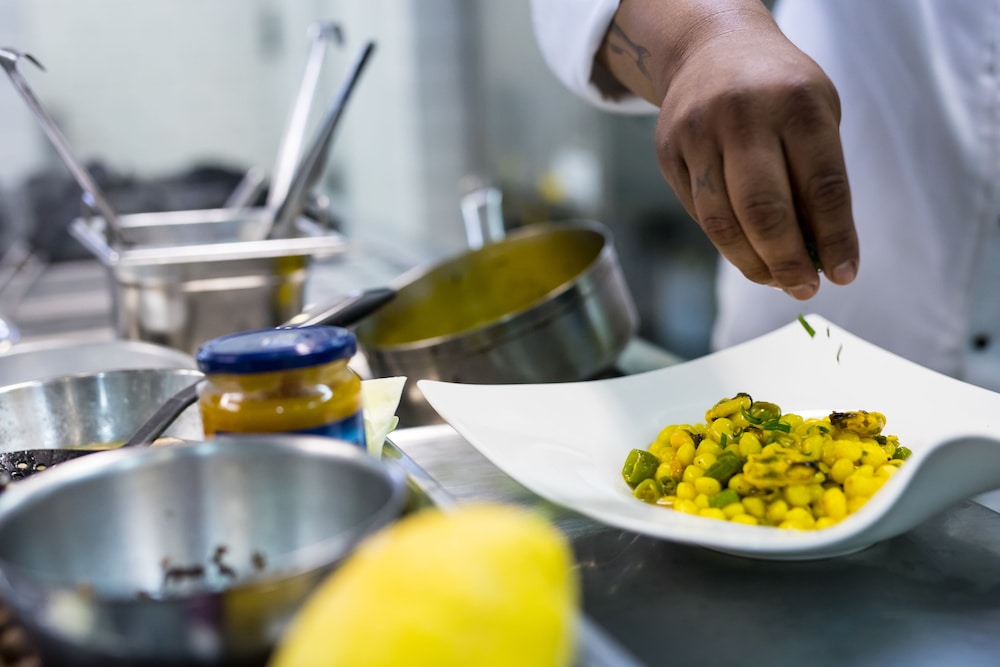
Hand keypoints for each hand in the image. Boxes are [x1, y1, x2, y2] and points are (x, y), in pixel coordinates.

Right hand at [656, 25, 856, 298]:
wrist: (709, 47)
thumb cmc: (778, 90)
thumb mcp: (815, 115)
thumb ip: (818, 179)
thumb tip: (821, 255)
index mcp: (796, 103)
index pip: (822, 186)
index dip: (836, 238)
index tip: (845, 274)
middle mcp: (743, 116)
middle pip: (764, 210)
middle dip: (788, 261)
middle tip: (803, 287)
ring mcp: (698, 134)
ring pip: (722, 221)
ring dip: (752, 262)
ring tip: (775, 279)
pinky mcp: (668, 152)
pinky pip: (699, 213)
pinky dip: (726, 241)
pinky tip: (747, 251)